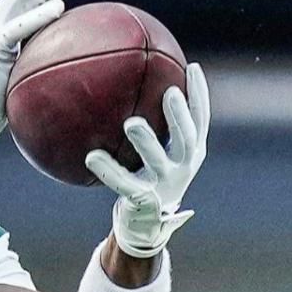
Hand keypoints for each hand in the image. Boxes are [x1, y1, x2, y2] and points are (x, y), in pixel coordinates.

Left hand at [85, 61, 209, 257]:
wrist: (146, 224)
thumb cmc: (150, 178)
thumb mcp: (159, 153)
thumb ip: (155, 125)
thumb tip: (133, 83)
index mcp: (191, 153)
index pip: (200, 120)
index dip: (199, 95)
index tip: (192, 67)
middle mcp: (183, 168)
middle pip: (187, 138)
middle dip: (179, 116)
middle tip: (170, 92)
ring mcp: (165, 186)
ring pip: (158, 161)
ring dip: (146, 141)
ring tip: (131, 123)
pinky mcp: (143, 201)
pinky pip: (124, 183)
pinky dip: (108, 170)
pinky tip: (91, 156)